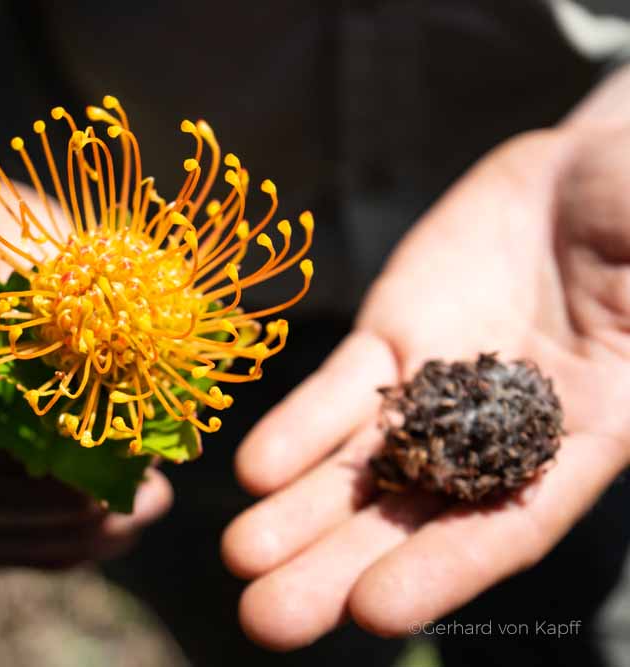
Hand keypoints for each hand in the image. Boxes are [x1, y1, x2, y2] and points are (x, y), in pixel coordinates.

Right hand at [0, 113, 171, 568]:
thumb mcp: (18, 223)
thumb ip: (65, 276)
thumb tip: (149, 338)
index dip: (17, 449)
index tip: (96, 447)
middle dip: (67, 504)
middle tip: (146, 494)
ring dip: (70, 535)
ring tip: (142, 513)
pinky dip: (55, 544)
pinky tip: (112, 527)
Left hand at [221, 119, 629, 647]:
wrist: (578, 178)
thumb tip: (628, 327)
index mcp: (590, 433)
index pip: (509, 521)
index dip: (443, 571)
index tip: (372, 613)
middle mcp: (500, 430)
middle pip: (414, 513)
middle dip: (338, 567)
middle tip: (267, 620)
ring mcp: (437, 386)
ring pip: (362, 462)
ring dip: (298, 514)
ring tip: (237, 559)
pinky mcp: (391, 339)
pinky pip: (338, 390)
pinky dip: (297, 429)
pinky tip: (249, 470)